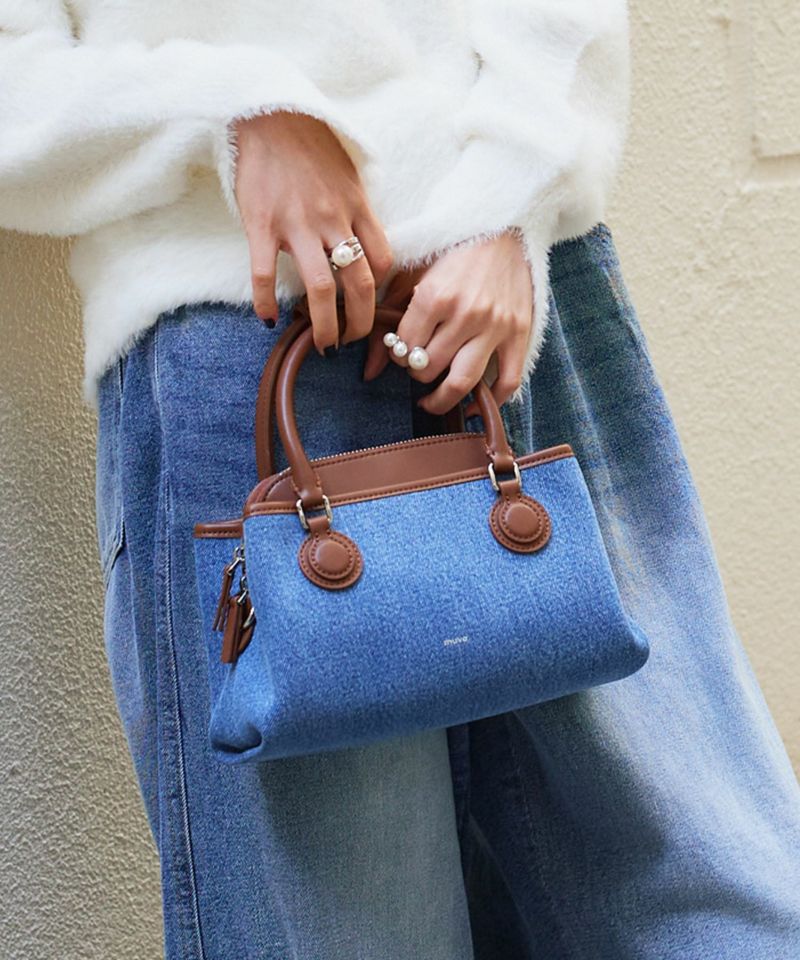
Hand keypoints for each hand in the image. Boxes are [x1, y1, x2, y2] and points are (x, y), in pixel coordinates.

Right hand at [233, 111, 392, 353]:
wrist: (268, 113)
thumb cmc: (309, 145)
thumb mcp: (348, 175)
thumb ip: (356, 211)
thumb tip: (363, 246)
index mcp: (357, 207)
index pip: (382, 261)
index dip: (382, 292)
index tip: (373, 308)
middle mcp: (333, 220)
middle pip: (359, 285)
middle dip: (359, 323)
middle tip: (351, 341)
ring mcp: (297, 224)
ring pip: (320, 289)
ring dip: (324, 325)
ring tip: (322, 344)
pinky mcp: (262, 224)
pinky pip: (266, 274)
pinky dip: (266, 302)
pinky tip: (267, 319)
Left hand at [363, 231, 532, 413]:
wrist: (504, 228)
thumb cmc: (451, 251)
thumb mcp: (412, 274)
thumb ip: (387, 319)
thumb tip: (369, 372)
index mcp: (434, 296)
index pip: (405, 348)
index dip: (399, 354)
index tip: (403, 349)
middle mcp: (465, 314)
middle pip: (429, 368)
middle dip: (417, 372)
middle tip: (418, 366)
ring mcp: (495, 326)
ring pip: (462, 381)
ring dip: (442, 399)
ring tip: (432, 401)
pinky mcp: (519, 333)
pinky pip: (507, 381)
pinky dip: (491, 400)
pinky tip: (473, 404)